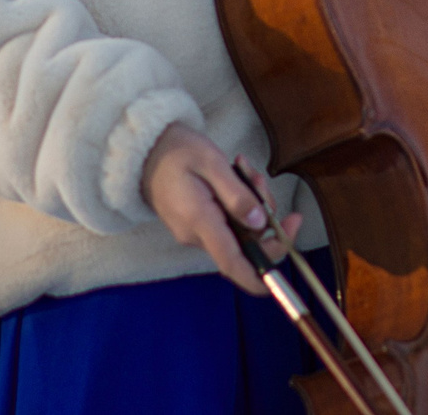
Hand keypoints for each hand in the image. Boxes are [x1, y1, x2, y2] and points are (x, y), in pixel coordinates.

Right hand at [140, 122, 302, 294]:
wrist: (144, 152)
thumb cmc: (176, 151)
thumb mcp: (211, 162)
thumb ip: (237, 194)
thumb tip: (261, 223)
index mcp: (199, 221)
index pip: (232, 263)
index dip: (260, 276)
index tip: (283, 269)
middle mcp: (197, 236)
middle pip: (245, 244)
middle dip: (265, 216)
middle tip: (260, 181)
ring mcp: (196, 233)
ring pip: (240, 230)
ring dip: (253, 203)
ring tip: (245, 170)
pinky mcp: (198, 225)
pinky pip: (229, 223)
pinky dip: (241, 203)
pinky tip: (237, 176)